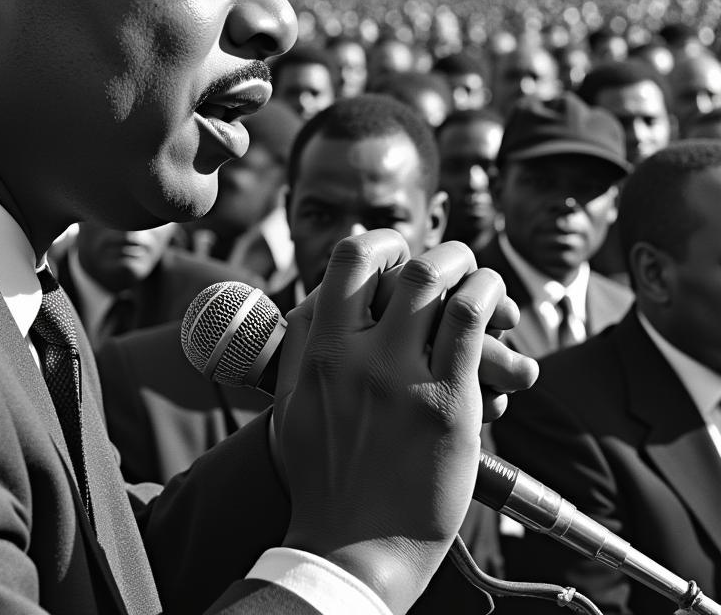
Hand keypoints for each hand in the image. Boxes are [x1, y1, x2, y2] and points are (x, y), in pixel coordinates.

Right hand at [276, 231, 519, 614]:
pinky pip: (472, 327)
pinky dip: (491, 301)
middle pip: (404, 263)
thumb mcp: (292, 400)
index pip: (349, 258)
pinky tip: (498, 309)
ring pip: (442, 284)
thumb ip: (305, 346)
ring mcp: (400, 377)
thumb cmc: (321, 477)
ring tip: (484, 282)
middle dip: (441, 253)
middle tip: (456, 264)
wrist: (350, 548)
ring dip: (472, 271)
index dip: (383, 243)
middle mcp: (355, 354)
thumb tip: (320, 295)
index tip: (400, 254)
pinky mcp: (445, 405)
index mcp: (317, 349)